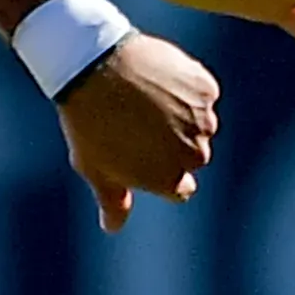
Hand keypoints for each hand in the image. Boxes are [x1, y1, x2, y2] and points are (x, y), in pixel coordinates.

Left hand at [56, 31, 218, 231]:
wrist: (95, 67)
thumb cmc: (89, 123)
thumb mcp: (94, 167)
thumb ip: (112, 201)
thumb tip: (112, 227)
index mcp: (169, 179)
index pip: (180, 187)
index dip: (159, 171)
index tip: (140, 152)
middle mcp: (194, 153)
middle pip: (194, 156)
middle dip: (173, 144)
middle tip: (139, 123)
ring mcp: (202, 119)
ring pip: (200, 124)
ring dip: (182, 115)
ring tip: (145, 100)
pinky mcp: (205, 88)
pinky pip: (202, 93)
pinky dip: (185, 88)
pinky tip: (157, 80)